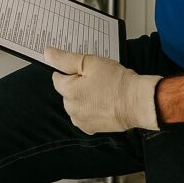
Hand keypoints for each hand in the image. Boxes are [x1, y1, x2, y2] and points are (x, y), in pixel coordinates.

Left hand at [44, 46, 161, 134]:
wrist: (136, 102)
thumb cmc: (116, 81)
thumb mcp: (90, 62)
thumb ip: (65, 58)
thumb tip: (47, 53)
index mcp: (68, 92)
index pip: (58, 77)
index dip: (71, 69)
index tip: (84, 68)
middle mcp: (71, 109)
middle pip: (67, 91)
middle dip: (77, 83)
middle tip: (97, 77)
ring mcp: (81, 121)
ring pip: (76, 103)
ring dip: (84, 96)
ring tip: (103, 89)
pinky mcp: (91, 129)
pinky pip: (85, 115)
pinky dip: (91, 108)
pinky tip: (104, 101)